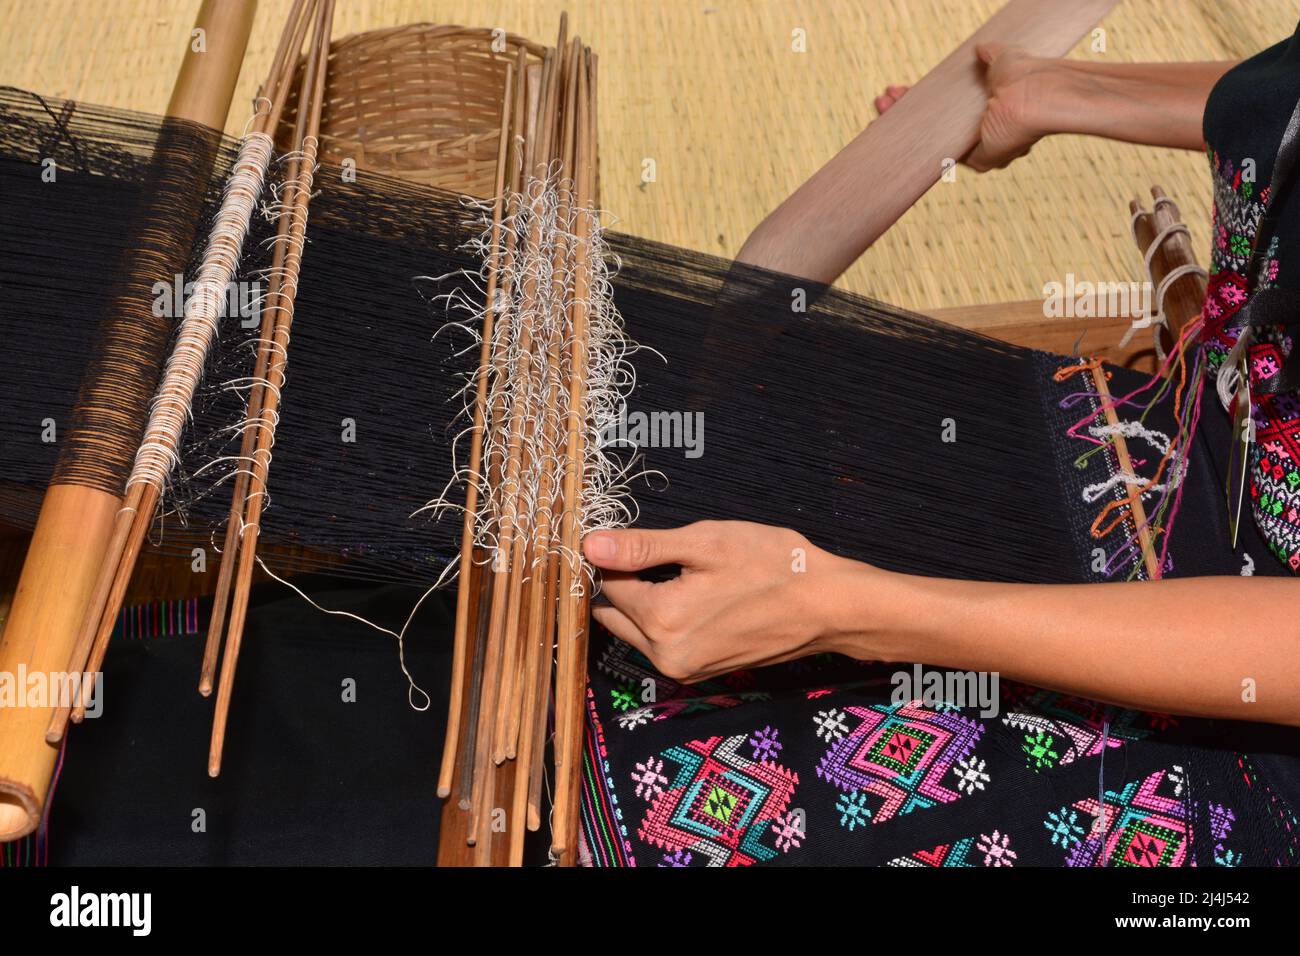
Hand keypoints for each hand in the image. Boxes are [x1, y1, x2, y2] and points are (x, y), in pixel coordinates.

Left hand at [582, 521, 881, 682]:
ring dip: (644, 603)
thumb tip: (589, 545)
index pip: (609, 583)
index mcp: (660, 620)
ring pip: (636, 631)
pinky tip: (697, 595)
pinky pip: (663, 644)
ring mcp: (684, 669)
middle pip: (615, 613)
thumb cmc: (772, 565)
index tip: (640, 536)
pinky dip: (666, 620)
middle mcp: (665, 655)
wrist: (827, 606)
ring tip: (681, 572)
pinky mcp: (701, 672)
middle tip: (655, 552)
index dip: (616, 555)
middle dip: (624, 583)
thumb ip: (642, 547)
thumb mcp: (705, 543)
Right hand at [875, 43, 1052, 171]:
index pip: (948, 107)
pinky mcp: (975, 161)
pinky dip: (910, 148)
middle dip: (905, 111)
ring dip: (902, 125)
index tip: (904, 90)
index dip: (925, 100)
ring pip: (931, 140)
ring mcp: (979, 148)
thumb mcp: (1004, 58)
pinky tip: (888, 132)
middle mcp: (984, 133)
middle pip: (934, 125)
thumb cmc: (1028, 76)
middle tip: (885, 99)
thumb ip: (992, 55)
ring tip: (881, 107)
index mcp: (990, 110)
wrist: (1035, 96)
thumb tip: (981, 48)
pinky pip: (936, 156)